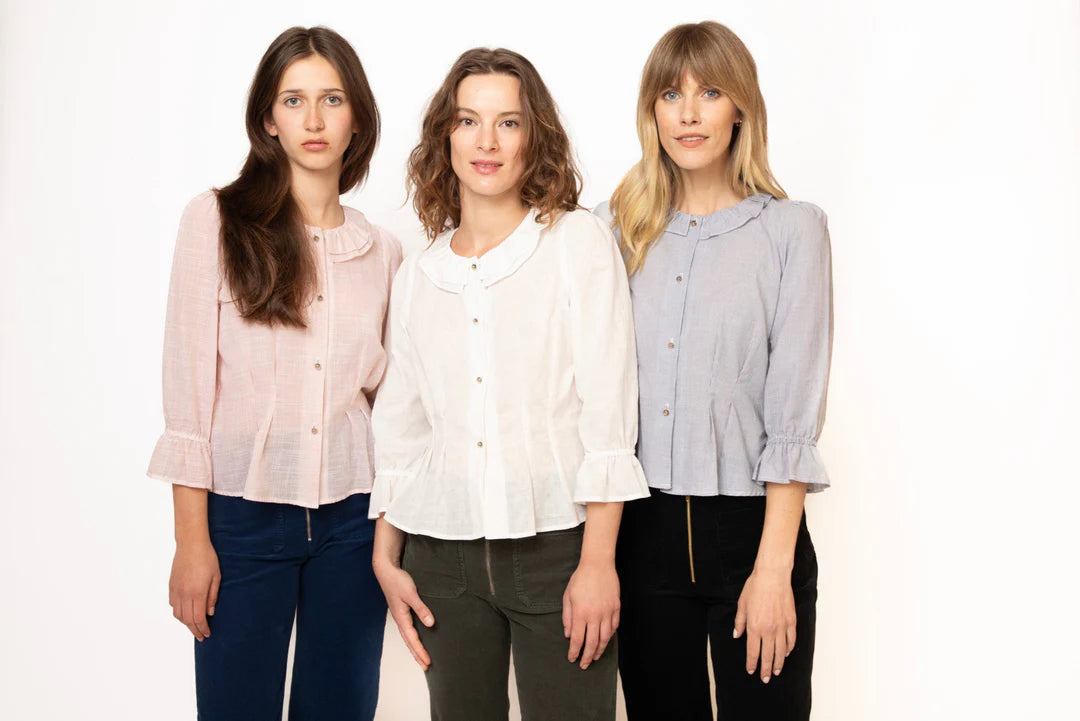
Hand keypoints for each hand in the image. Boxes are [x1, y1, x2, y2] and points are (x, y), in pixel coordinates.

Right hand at [168, 539, 220, 641]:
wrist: (191, 544)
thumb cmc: (207, 558)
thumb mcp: (216, 577)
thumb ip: (213, 597)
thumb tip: (210, 613)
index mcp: (197, 593)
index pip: (198, 618)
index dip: (202, 629)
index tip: (207, 634)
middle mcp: (184, 594)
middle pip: (187, 620)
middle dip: (194, 630)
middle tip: (201, 636)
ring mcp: (176, 590)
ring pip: (178, 614)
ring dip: (185, 623)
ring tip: (194, 626)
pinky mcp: (171, 586)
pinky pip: (173, 604)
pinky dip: (179, 612)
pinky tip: (185, 612)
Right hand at [374, 559, 433, 669]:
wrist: (386, 570)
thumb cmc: (397, 581)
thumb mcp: (411, 594)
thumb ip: (421, 608)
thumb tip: (430, 624)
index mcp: (401, 618)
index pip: (412, 640)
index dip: (420, 652)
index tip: (428, 662)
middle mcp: (400, 619)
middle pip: (409, 642)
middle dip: (417, 655)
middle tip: (426, 666)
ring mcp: (400, 615)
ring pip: (408, 636)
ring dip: (415, 647)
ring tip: (422, 657)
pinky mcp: (401, 610)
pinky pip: (408, 628)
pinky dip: (413, 637)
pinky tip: (418, 637)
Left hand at [562, 559, 619, 669]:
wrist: (598, 565)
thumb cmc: (580, 579)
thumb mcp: (568, 597)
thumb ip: (567, 617)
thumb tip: (568, 634)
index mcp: (580, 613)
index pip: (578, 639)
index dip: (575, 651)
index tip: (572, 658)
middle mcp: (595, 615)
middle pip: (592, 642)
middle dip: (587, 656)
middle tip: (584, 665)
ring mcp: (607, 612)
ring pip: (605, 638)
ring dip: (599, 650)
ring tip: (594, 657)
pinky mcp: (616, 608)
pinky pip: (614, 627)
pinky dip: (609, 636)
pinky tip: (605, 640)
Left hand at [733, 566, 796, 682]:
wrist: (772, 576)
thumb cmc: (755, 588)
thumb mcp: (742, 605)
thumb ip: (739, 622)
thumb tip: (736, 635)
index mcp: (754, 627)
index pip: (752, 651)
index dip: (752, 663)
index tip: (751, 671)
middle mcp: (768, 630)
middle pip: (768, 655)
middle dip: (766, 669)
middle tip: (765, 679)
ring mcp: (781, 627)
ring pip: (781, 651)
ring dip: (778, 663)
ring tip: (776, 671)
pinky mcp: (791, 622)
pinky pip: (791, 640)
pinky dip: (789, 649)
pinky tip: (786, 654)